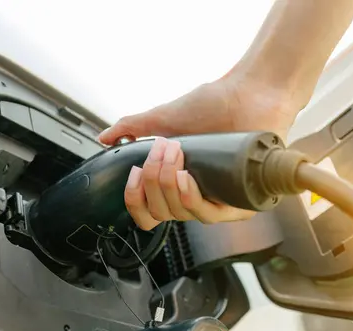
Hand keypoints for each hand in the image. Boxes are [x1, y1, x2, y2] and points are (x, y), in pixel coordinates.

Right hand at [99, 75, 299, 230]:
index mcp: (178, 185)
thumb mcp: (164, 118)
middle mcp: (198, 196)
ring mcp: (219, 201)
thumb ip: (132, 128)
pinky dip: (190, 198)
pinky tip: (185, 178)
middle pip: (161, 213)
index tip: (134, 173)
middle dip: (153, 181)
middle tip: (163, 149)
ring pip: (181, 215)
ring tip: (176, 153)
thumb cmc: (213, 105)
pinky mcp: (242, 202)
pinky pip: (209, 215)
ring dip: (168, 183)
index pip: (150, 213)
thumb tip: (104, 138)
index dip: (135, 200)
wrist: (248, 92)